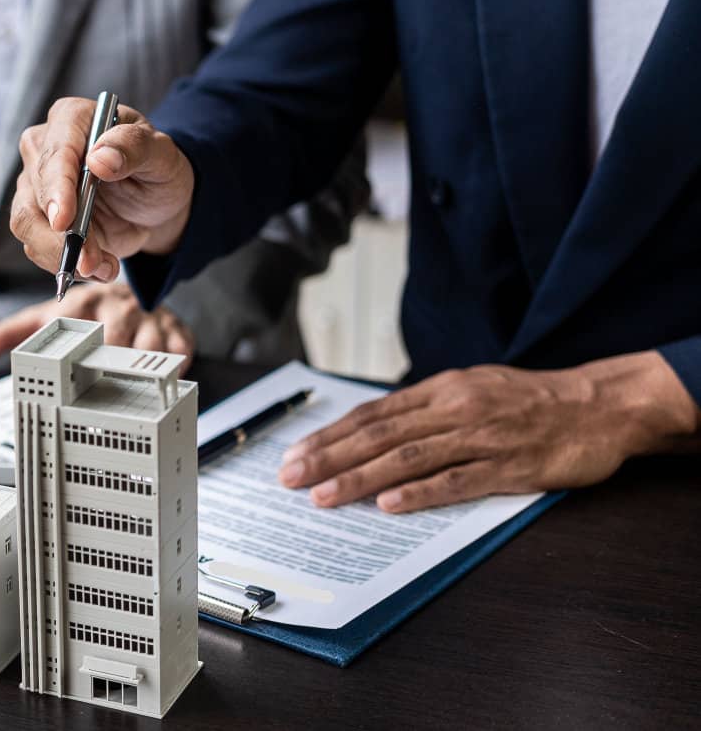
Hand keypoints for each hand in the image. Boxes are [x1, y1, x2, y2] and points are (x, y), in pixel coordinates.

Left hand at [0, 284, 194, 366]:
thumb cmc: (83, 312)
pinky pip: (180, 350)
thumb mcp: (42, 319)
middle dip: (110, 365)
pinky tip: (162, 376)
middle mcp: (114, 307)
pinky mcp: (175, 327)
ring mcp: (146, 317)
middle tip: (102, 385)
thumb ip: (4, 337)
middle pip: (116, 342)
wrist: (130, 292)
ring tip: (132, 385)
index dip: (77, 348)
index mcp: (80, 304)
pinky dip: (173, 367)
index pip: (77, 327)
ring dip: (141, 369)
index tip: (74, 369)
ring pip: (150, 348)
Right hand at [10, 97, 195, 280]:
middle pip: (34, 192)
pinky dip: (64, 264)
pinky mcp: (38, 218)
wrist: (154, 203)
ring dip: (60, 254)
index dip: (57, 187)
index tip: (63, 221)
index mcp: (72, 119)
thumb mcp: (162, 155)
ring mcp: (36, 184)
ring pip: (26, 223)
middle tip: (92, 261)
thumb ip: (135, 148)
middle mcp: (44, 147)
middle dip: (61, 234)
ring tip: (102, 268)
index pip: (55, 152)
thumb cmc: (157, 169)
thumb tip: (100, 159)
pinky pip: (36, 245)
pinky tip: (98, 266)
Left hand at [278, 352, 699, 512]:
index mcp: (442, 389)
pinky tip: (389, 505)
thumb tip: (374, 427)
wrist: (601, 404)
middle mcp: (455, 409)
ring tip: (325, 497)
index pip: (372, 414)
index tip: (296, 455)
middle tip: (292, 479)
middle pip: (379, 435)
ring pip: (408, 458)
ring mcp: (481, 437)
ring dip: (361, 479)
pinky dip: (420, 493)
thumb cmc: (532, 400)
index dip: (330, 435)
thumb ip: (426, 408)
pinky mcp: (510, 466)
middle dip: (329, 458)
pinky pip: (458, 480)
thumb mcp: (473, 388)